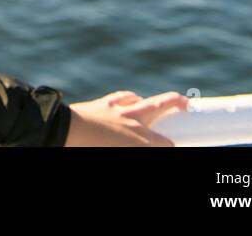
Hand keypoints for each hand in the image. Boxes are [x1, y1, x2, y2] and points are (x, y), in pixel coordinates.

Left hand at [63, 90, 189, 145]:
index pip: (167, 144)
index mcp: (141, 143)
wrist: (64, 133)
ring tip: (176, 100)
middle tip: (188, 104)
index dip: (172, 144)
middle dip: (178, 105)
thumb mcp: (123, 153)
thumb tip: (150, 144)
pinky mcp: (105, 104)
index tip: (176, 143)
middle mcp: (136, 124)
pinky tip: (135, 99)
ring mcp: (121, 111)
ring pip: (149, 101)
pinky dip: (132, 99)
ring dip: (164, 100)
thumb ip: (139, 148)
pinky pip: (124, 98)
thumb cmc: (90, 150)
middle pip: (163, 110)